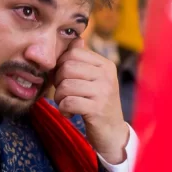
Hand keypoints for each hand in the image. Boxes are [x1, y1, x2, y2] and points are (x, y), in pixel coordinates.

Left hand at [54, 38, 129, 163]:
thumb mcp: (94, 79)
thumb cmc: (98, 103)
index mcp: (106, 65)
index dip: (61, 65)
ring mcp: (103, 92)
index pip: (73, 53)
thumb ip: (84, 60)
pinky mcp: (97, 109)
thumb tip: (76, 39)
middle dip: (58, 82)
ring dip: (60, 98)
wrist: (112, 132)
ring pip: (65, 85)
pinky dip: (63, 109)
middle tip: (64, 93)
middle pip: (67, 67)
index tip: (64, 79)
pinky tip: (70, 113)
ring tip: (67, 104)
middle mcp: (107, 75)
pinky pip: (68, 102)